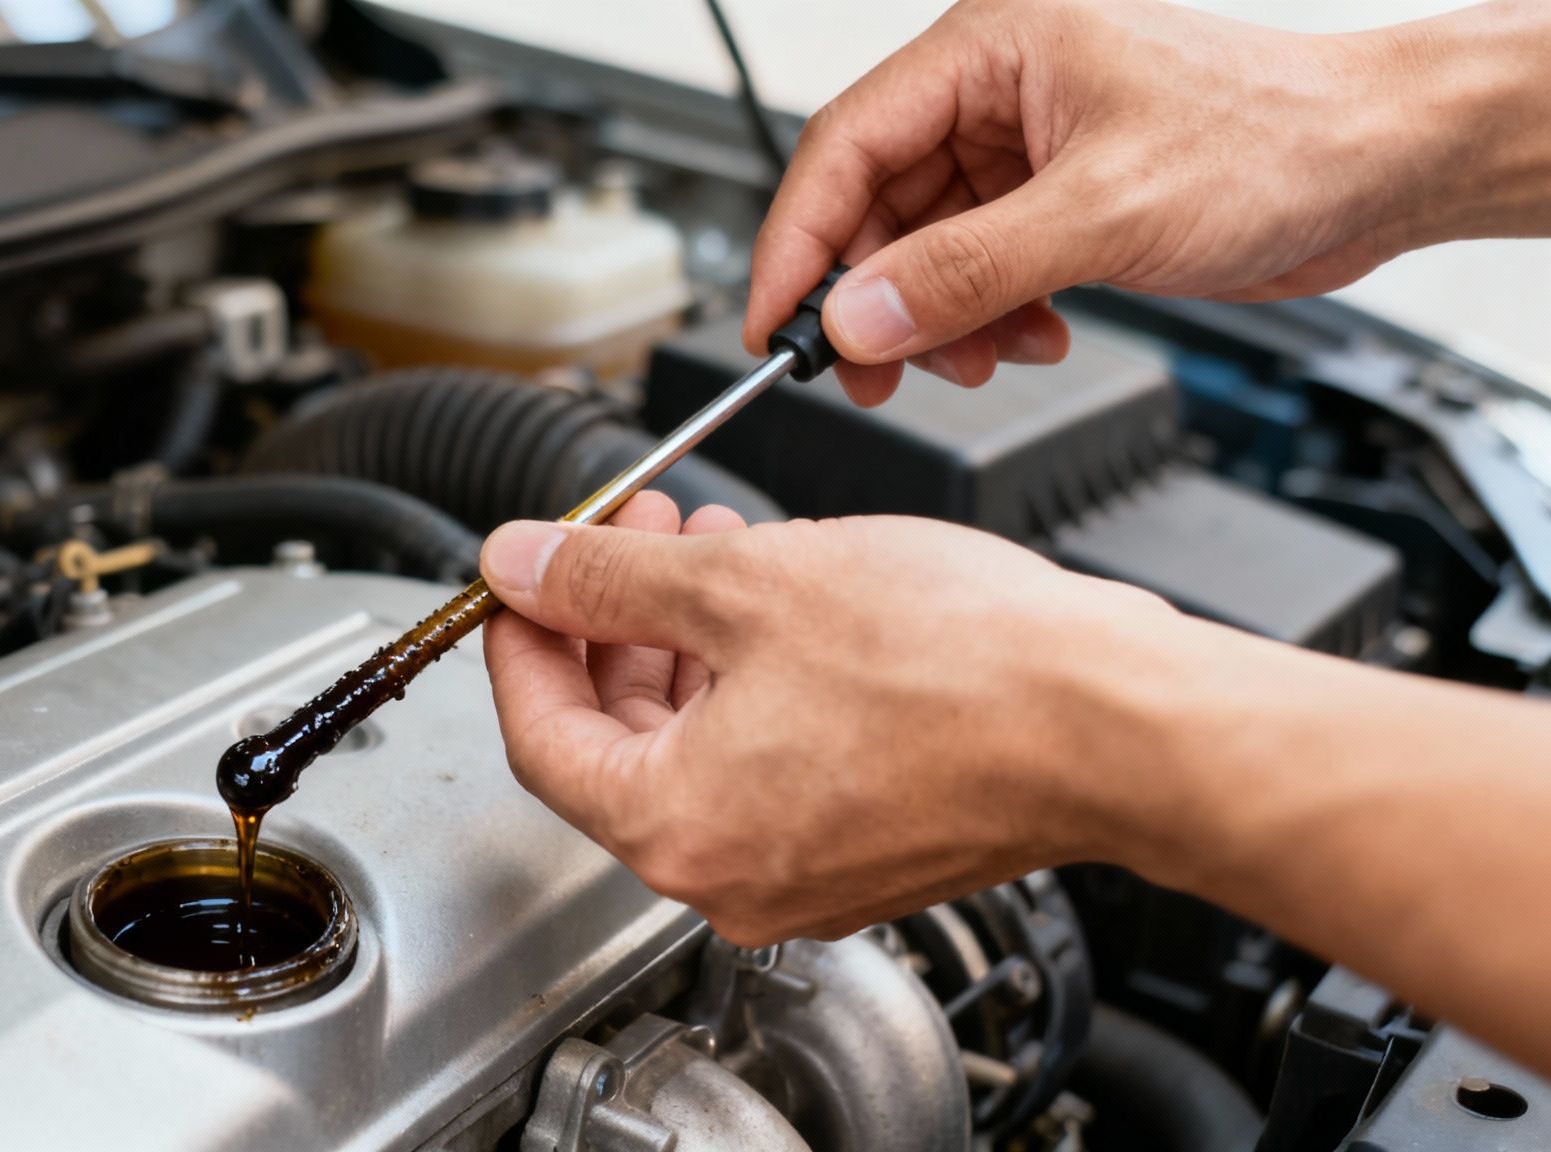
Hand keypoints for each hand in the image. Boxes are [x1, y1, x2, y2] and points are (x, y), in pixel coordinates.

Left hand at [478, 492, 1189, 943]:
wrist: (1120, 722)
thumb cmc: (963, 668)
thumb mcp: (746, 583)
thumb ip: (606, 578)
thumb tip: (522, 565)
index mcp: (676, 829)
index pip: (538, 734)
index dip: (522, 637)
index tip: (526, 572)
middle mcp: (730, 878)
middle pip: (615, 744)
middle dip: (612, 624)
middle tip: (629, 534)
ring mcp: (802, 874)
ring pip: (697, 750)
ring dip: (684, 644)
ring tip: (710, 546)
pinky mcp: (865, 852)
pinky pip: (769, 767)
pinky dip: (752, 686)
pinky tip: (780, 606)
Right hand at [746, 0, 1539, 402]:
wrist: (1384, 167)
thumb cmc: (1278, 138)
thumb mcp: (1103, 212)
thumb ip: (965, 271)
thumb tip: (856, 317)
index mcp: (990, 46)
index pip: (844, 146)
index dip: (795, 243)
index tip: (771, 325)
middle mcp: (997, 90)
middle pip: (875, 205)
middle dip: (874, 298)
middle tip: (869, 371)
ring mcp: (1025, 148)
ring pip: (924, 248)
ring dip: (939, 320)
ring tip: (979, 358)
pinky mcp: (1056, 200)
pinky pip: (978, 269)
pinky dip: (989, 318)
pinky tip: (1032, 337)